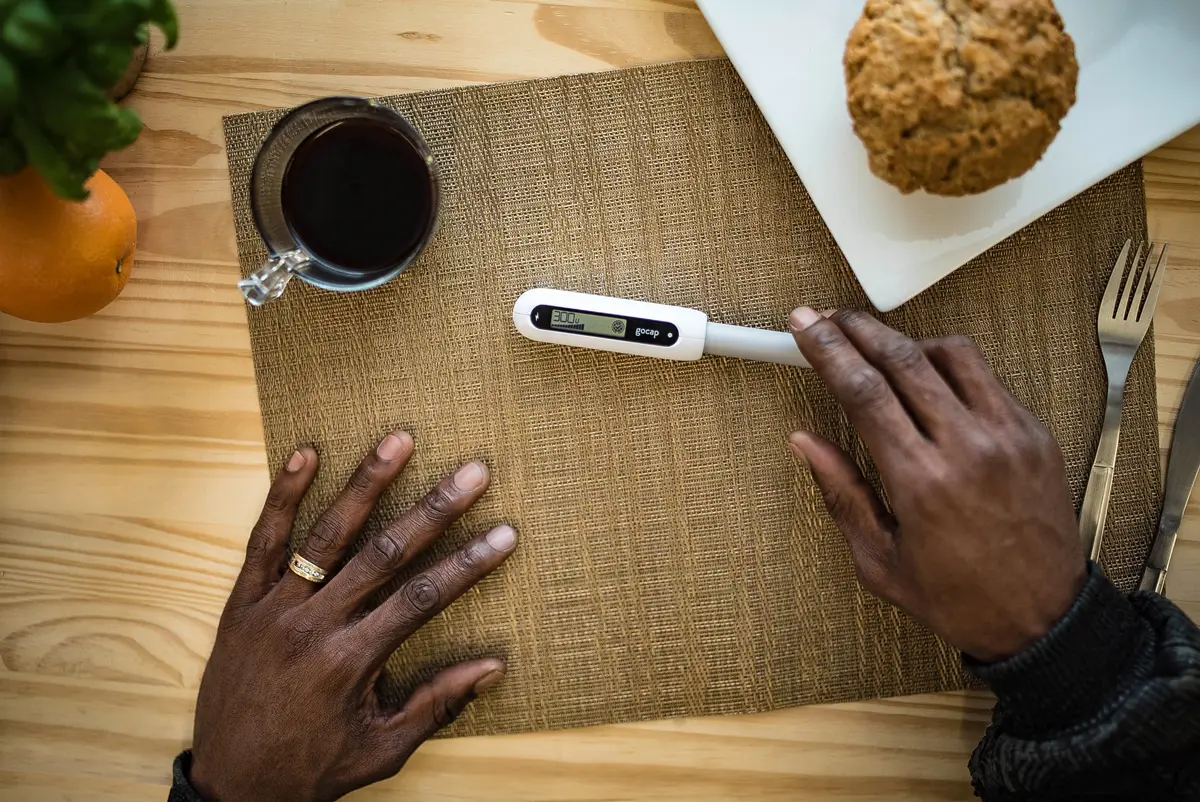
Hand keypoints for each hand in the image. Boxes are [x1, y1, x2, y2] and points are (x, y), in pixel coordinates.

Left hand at [189, 432, 516, 801]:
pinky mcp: (242, 603)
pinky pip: (263, 541)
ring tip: (398, 440)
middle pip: (384, 554)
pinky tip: (304, 454)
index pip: (422, 599)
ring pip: (326, 534)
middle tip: (472, 471)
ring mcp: (274, 609)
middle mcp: (314, 626)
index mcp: (351, 662)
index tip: (505, 534)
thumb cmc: (313, 768)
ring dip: (366, 484)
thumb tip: (492, 667)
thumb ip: (436, 703)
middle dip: (434, 510)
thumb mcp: (382, 749)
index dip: (468, 564)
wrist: (231, 785)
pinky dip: (283, 496)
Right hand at [788, 309, 1085, 661]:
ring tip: (876, 343)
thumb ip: (841, 493)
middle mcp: (967, 448)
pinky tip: (926, 374)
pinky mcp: (1034, 433)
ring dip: (905, 339)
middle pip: (903, 359)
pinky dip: (949, 363)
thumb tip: (805, 442)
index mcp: (921, 482)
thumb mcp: (879, 561)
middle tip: (828, 317)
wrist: (1043, 619)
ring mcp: (1008, 435)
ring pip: (950, 353)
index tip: (804, 326)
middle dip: (857, 329)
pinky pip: (986, 376)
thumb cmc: (958, 598)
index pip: (864, 392)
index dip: (827, 350)